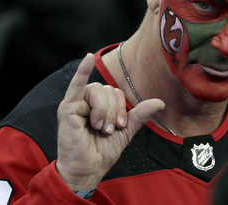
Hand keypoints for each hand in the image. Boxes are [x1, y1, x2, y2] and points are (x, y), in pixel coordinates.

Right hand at [56, 53, 164, 189]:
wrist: (88, 169)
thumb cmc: (102, 151)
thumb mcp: (125, 130)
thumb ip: (139, 114)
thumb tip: (160, 102)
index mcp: (99, 104)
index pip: (115, 92)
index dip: (122, 107)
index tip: (120, 127)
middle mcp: (86, 101)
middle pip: (107, 89)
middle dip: (113, 110)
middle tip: (108, 130)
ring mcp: (75, 103)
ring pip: (98, 90)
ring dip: (104, 111)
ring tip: (99, 128)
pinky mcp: (67, 108)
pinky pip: (76, 84)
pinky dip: (82, 70)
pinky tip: (89, 58)